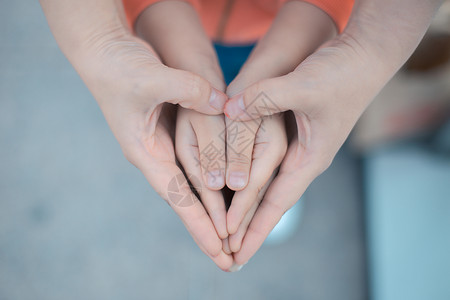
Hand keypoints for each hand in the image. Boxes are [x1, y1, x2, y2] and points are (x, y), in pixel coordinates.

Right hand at [135, 1, 233, 268]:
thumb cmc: (120, 67)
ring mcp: (163, 146)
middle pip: (186, 200)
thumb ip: (187, 90)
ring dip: (211, 210)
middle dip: (208, 228)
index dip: (199, 224)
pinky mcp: (170, 133)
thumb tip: (221, 104)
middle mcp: (155, 156)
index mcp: (146, 152)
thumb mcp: (152, 77)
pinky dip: (210, 181)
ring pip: (192, 185)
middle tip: (231, 258)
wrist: (105, 52)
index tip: (219, 250)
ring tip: (233, 234)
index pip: (178, 196)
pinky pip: (195, 164)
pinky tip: (225, 194)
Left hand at [224, 0, 442, 264]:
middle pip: (271, 200)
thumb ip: (266, 97)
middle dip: (250, 226)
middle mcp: (304, 158)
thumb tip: (229, 109)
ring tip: (229, 226)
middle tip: (228, 251)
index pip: (276, 201)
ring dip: (249, 205)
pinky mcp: (294, 131)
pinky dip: (252, 176)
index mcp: (309, 158)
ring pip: (268, 183)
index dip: (255, 226)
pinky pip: (267, 162)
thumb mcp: (304, 86)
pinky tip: (239, 184)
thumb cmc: (342, 73)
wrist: (364, 55)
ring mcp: (300, 146)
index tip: (236, 249)